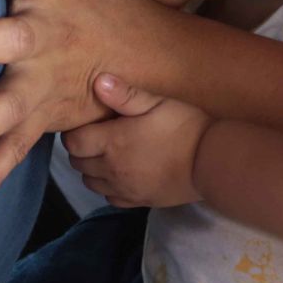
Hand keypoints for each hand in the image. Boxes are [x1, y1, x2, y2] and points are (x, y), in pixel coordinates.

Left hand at [64, 74, 209, 208]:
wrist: (210, 162)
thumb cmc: (183, 126)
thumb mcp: (155, 103)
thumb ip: (124, 94)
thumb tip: (98, 81)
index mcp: (112, 142)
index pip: (73, 142)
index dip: (74, 133)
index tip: (85, 124)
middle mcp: (112, 168)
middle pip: (78, 163)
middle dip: (81, 150)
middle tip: (96, 137)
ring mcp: (124, 188)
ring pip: (90, 183)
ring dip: (91, 169)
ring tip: (107, 154)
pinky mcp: (139, 201)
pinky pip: (110, 198)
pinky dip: (108, 187)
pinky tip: (120, 174)